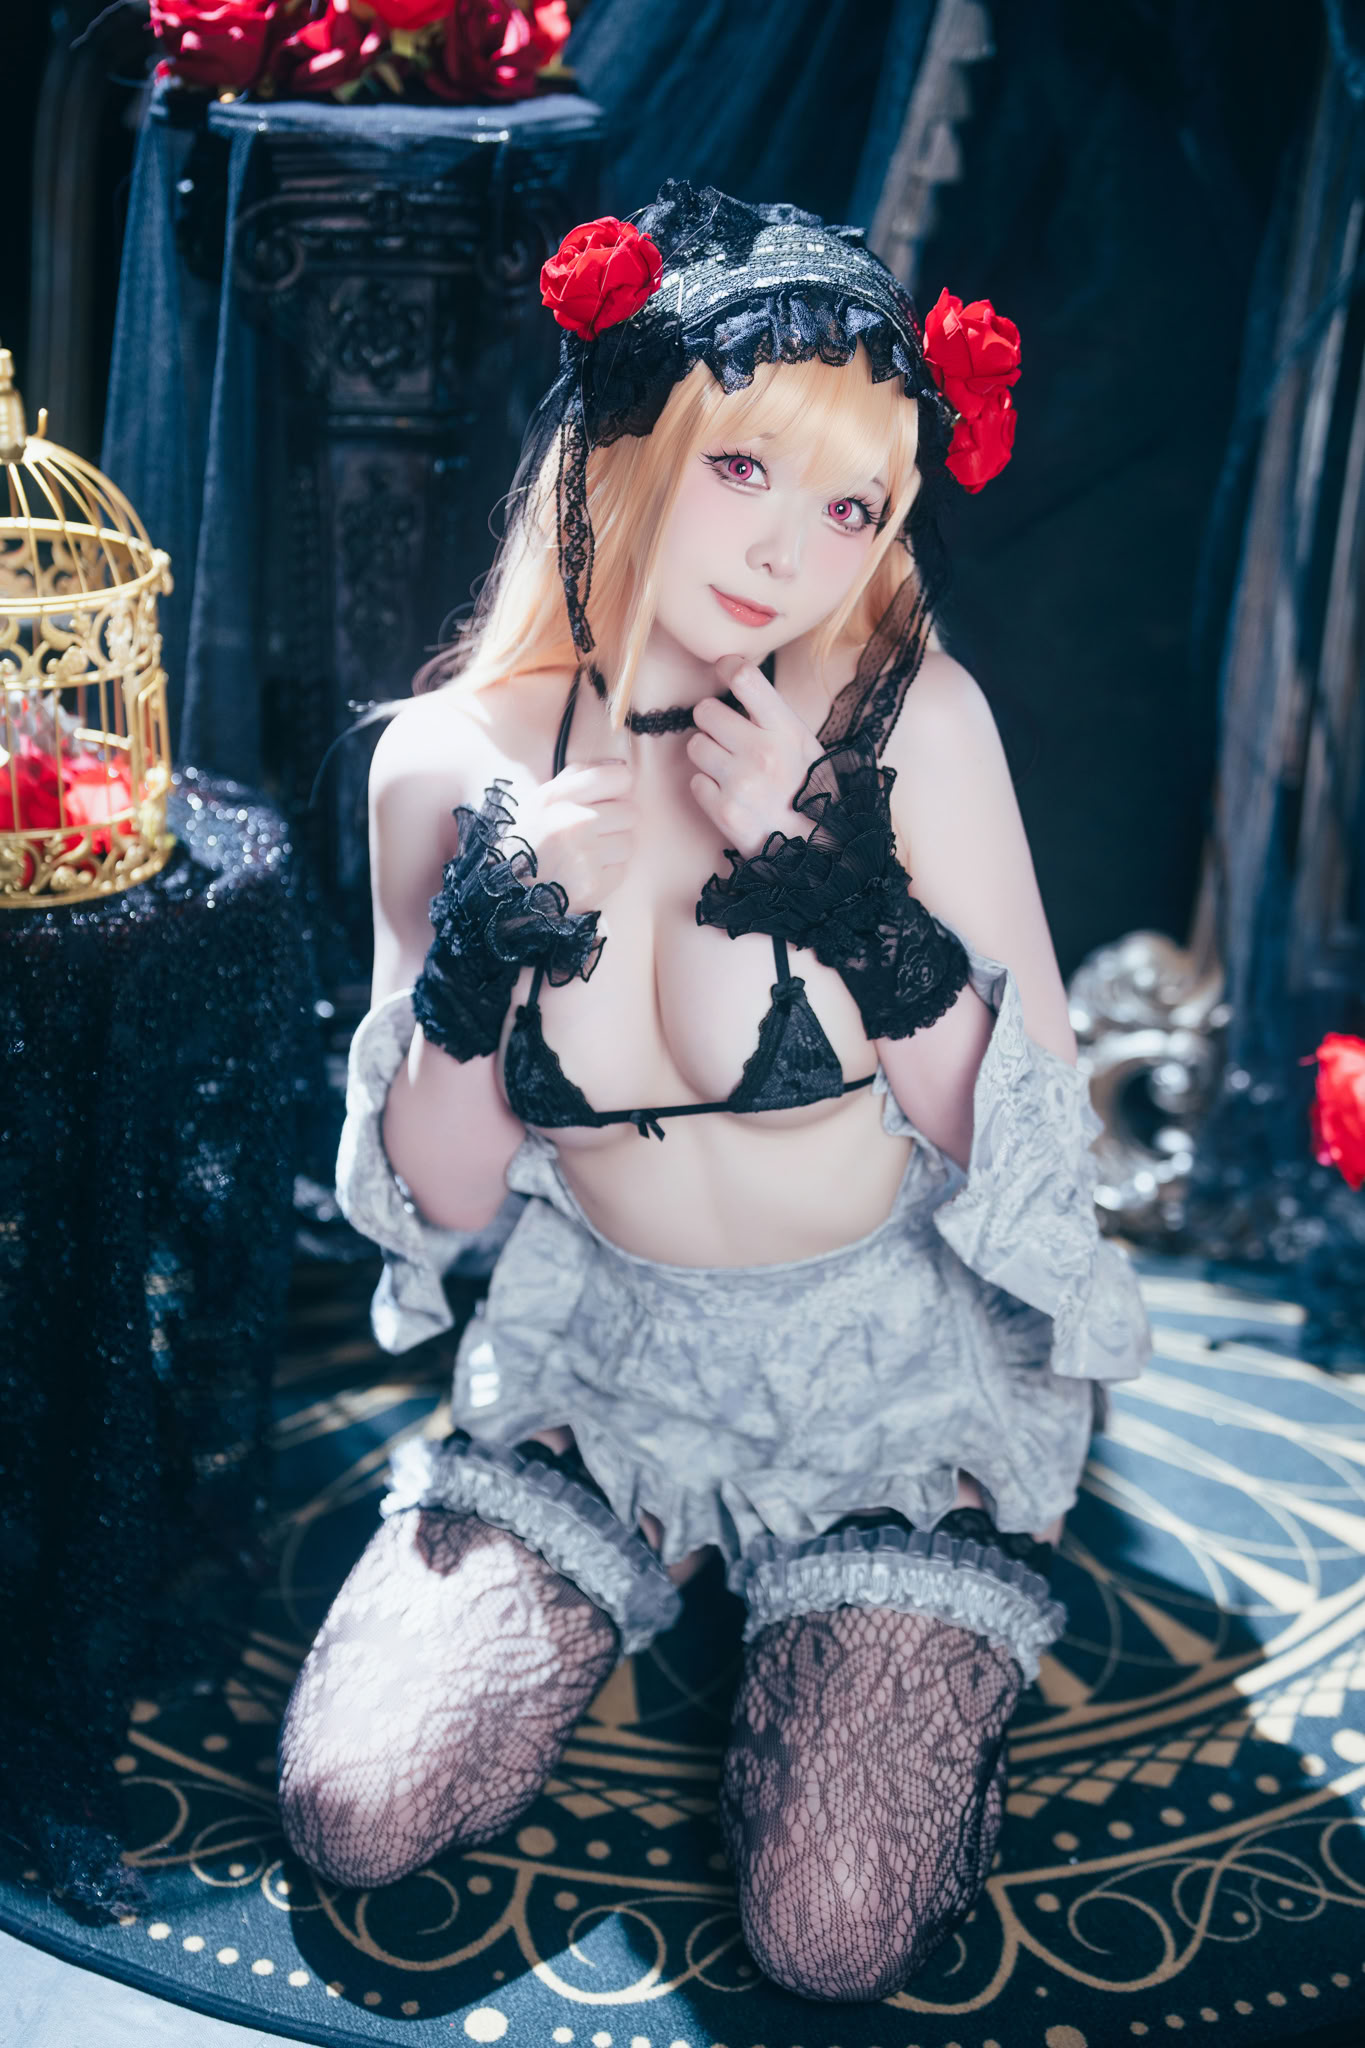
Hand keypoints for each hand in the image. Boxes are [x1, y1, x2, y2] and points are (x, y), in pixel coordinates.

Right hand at [514, 757, 636, 913]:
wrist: (508, 890)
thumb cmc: (530, 840)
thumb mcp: (541, 800)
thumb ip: (578, 776)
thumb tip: (620, 765)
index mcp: (557, 797)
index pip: (618, 777)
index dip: (618, 786)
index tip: (610, 795)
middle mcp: (573, 822)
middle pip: (630, 812)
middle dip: (617, 821)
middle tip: (594, 832)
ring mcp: (584, 855)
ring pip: (628, 842)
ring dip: (613, 849)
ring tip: (588, 854)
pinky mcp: (593, 883)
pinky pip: (621, 869)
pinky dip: (608, 873)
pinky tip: (586, 872)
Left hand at [686, 657, 824, 857]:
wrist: (818, 849)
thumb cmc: (811, 791)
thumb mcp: (806, 745)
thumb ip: (772, 714)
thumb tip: (734, 674)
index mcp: (787, 730)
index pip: (744, 677)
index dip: (727, 667)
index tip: (724, 671)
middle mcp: (762, 753)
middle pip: (705, 710)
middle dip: (713, 722)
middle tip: (730, 738)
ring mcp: (741, 784)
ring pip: (695, 745)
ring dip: (708, 756)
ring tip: (732, 770)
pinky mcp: (724, 812)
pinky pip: (695, 782)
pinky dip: (708, 788)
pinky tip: (730, 795)